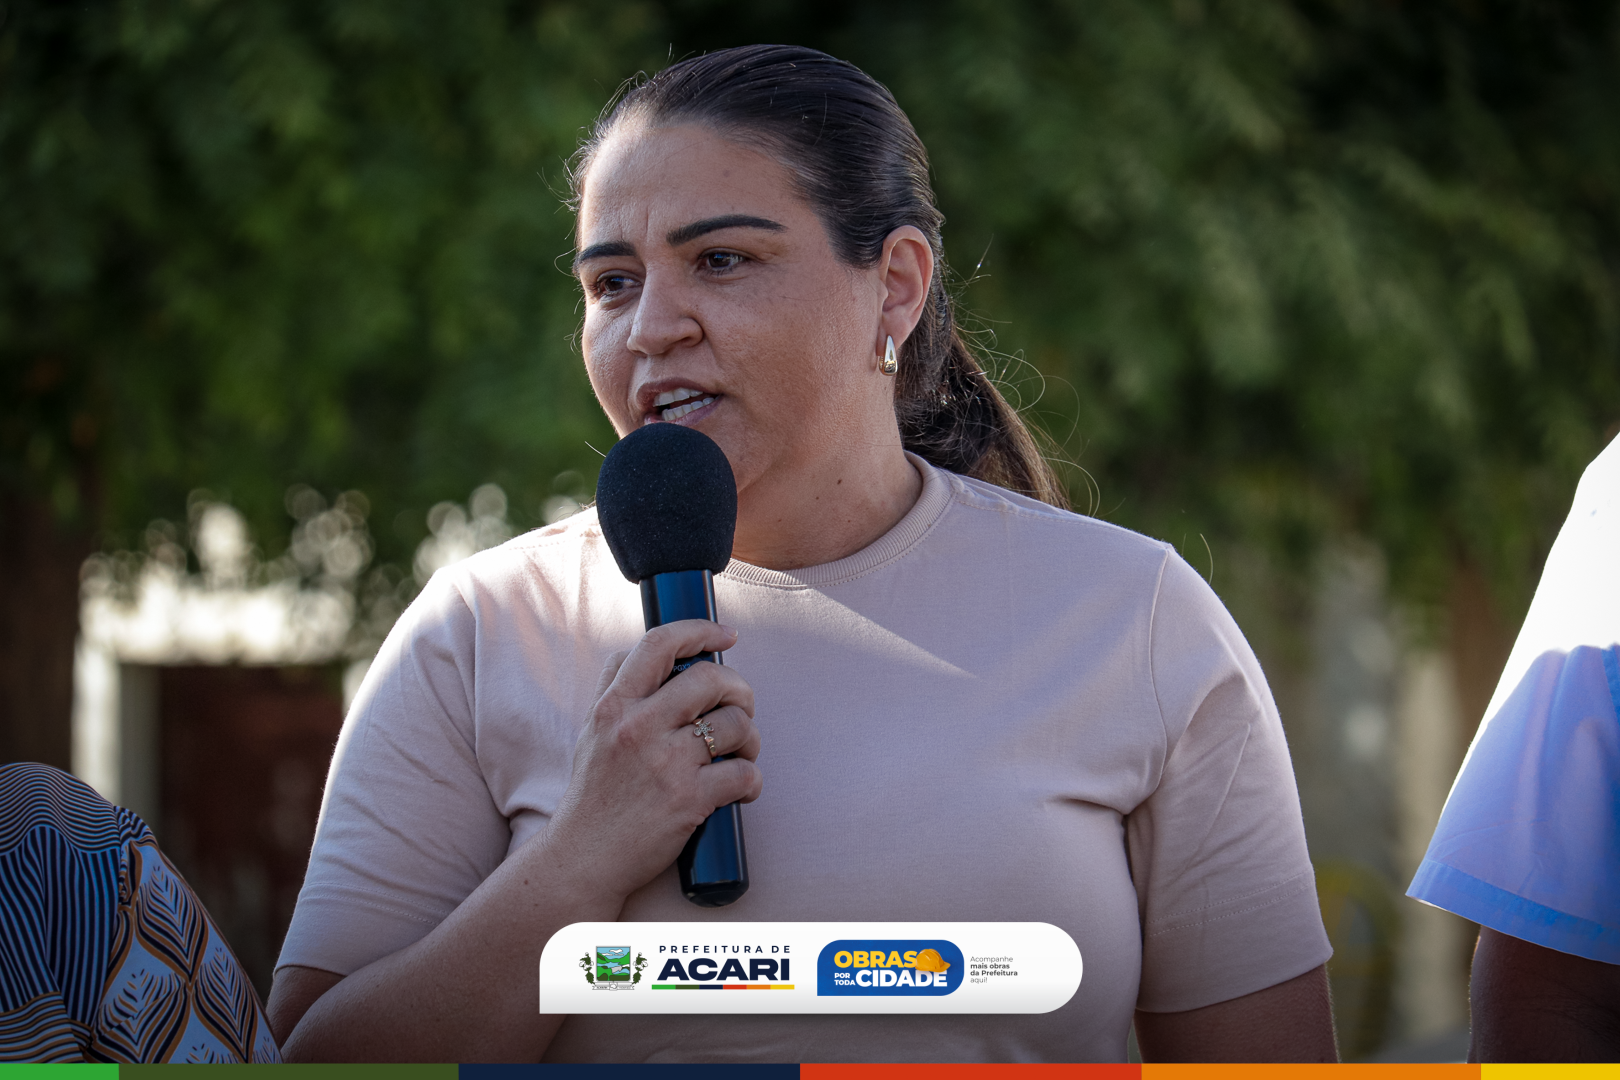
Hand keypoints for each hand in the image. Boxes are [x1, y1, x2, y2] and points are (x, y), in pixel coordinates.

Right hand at [545, 619, 761, 903]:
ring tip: (741, 752)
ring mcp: (665, 764)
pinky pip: (744, 773)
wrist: (585, 858)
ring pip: (737, 724)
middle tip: (741, 706)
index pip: (659, 644)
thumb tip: (642, 650)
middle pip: (711, 679)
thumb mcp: (591, 732)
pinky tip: (741, 787)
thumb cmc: (594, 795)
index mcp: (614, 706)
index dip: (700, 631)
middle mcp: (638, 728)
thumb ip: (614, 688)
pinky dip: (751, 780)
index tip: (726, 636)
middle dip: (740, 689)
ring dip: (751, 738)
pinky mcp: (689, 800)